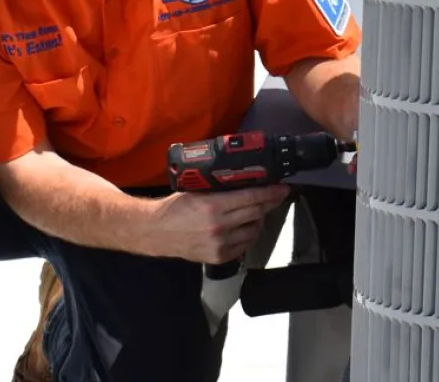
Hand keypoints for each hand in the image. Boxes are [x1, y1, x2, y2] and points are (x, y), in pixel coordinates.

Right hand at [139, 185, 290, 264]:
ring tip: (257, 212)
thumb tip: (245, 181)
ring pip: (254, 230)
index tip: (282, 188)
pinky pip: (245, 245)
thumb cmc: (175, 208)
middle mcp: (219, 226)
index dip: (271, 192)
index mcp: (213, 206)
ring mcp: (220, 244)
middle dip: (270, 203)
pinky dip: (249, 235)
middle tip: (276, 196)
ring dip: (259, 220)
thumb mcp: (197, 191)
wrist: (155, 232)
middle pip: (256, 213)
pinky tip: (246, 227)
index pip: (252, 197)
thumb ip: (221, 189)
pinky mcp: (219, 256)